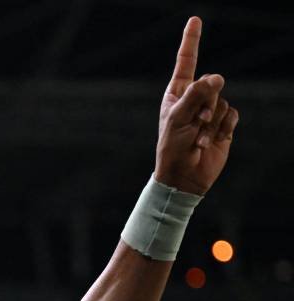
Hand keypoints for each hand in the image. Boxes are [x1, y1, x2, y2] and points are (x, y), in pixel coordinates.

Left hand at [155, 17, 238, 194]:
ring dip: (212, 120)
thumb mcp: (178, 119)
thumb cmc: (172, 148)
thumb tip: (217, 77)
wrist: (184, 177)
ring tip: (199, 137)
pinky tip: (211, 140)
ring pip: (223, 100)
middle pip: (212, 82)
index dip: (191, 41)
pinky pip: (232, 114)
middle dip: (206, 102)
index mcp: (177, 94)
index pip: (186, 62)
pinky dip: (223, 128)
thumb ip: (196, 95)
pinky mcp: (224, 123)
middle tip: (195, 122)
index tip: (195, 19)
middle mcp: (195, 99)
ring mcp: (210, 110)